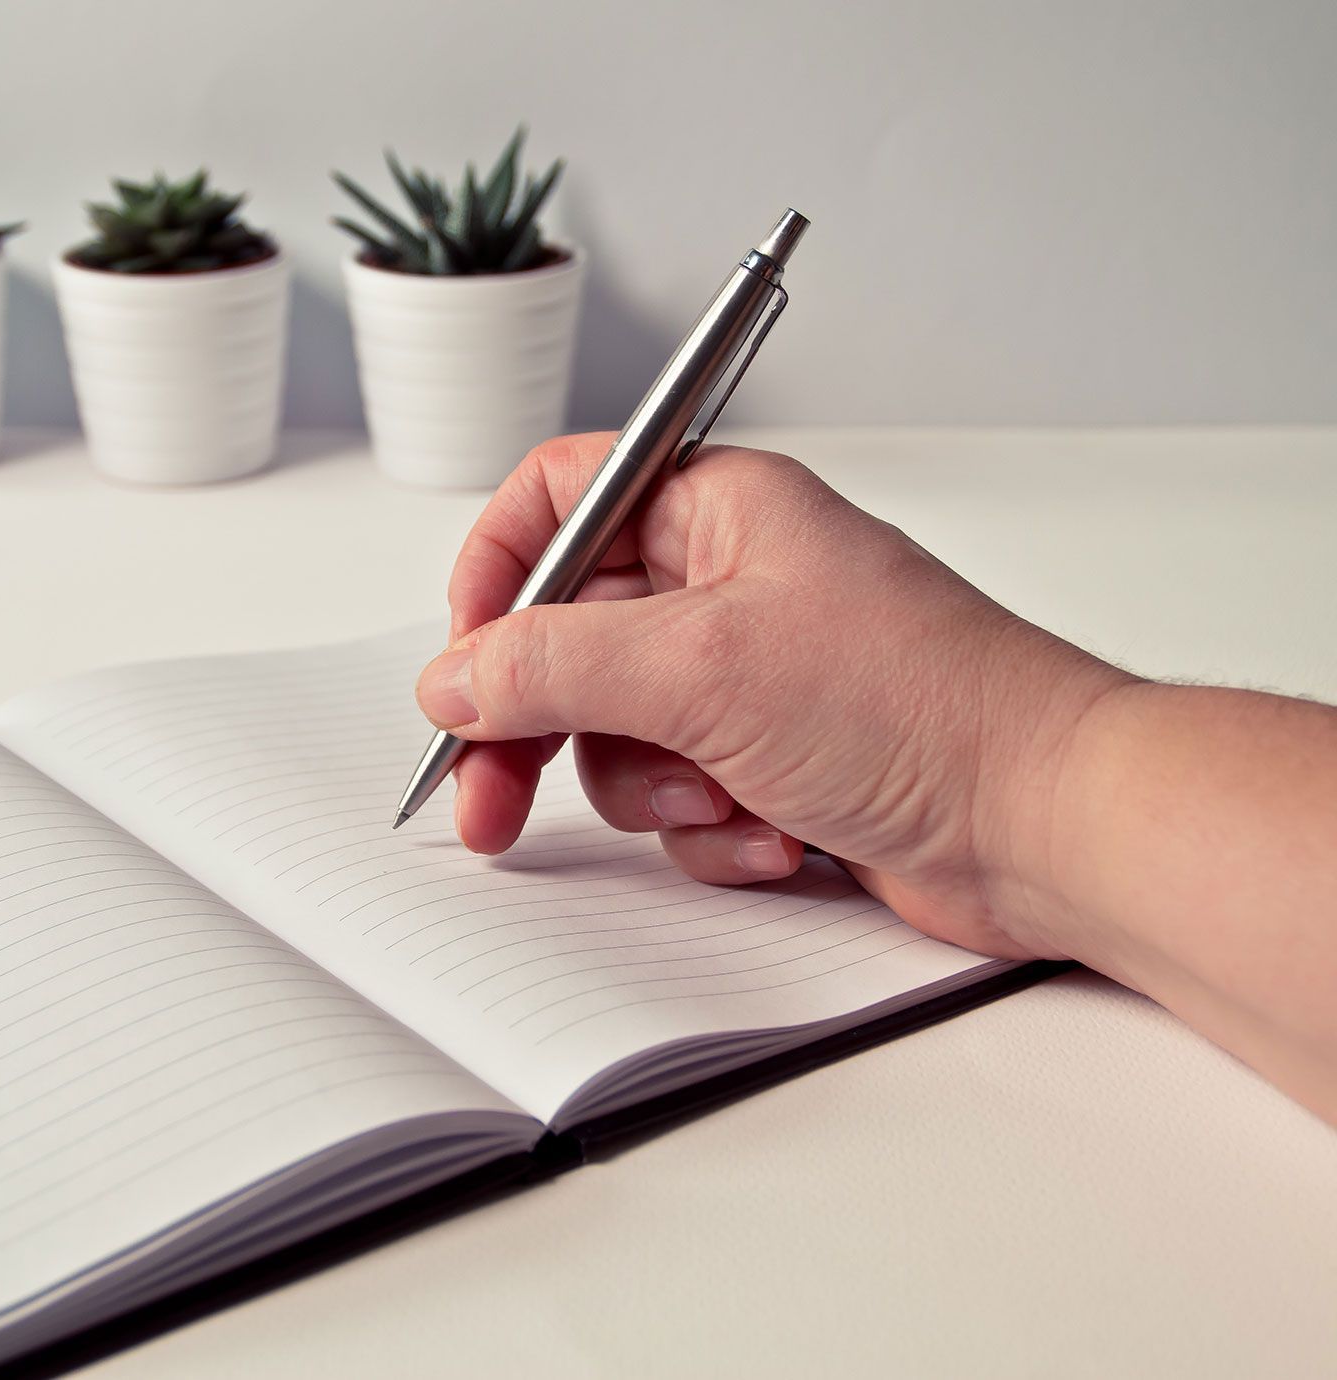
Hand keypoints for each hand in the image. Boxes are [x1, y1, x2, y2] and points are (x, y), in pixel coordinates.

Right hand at [415, 434, 1130, 961]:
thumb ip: (551, 666)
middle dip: (533, 726)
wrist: (1047, 824)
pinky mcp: (773, 763)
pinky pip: (678, 798)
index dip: (496, 573)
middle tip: (489, 797)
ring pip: (615, 734)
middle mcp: (730, 583)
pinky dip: (713, 831)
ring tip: (724, 800)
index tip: (464, 658)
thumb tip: (452, 677)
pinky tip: (780, 837)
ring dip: (654, 789)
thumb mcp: (701, 668)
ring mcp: (751, 679)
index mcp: (719, 508)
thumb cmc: (923, 708)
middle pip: (568, 637)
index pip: (560, 498)